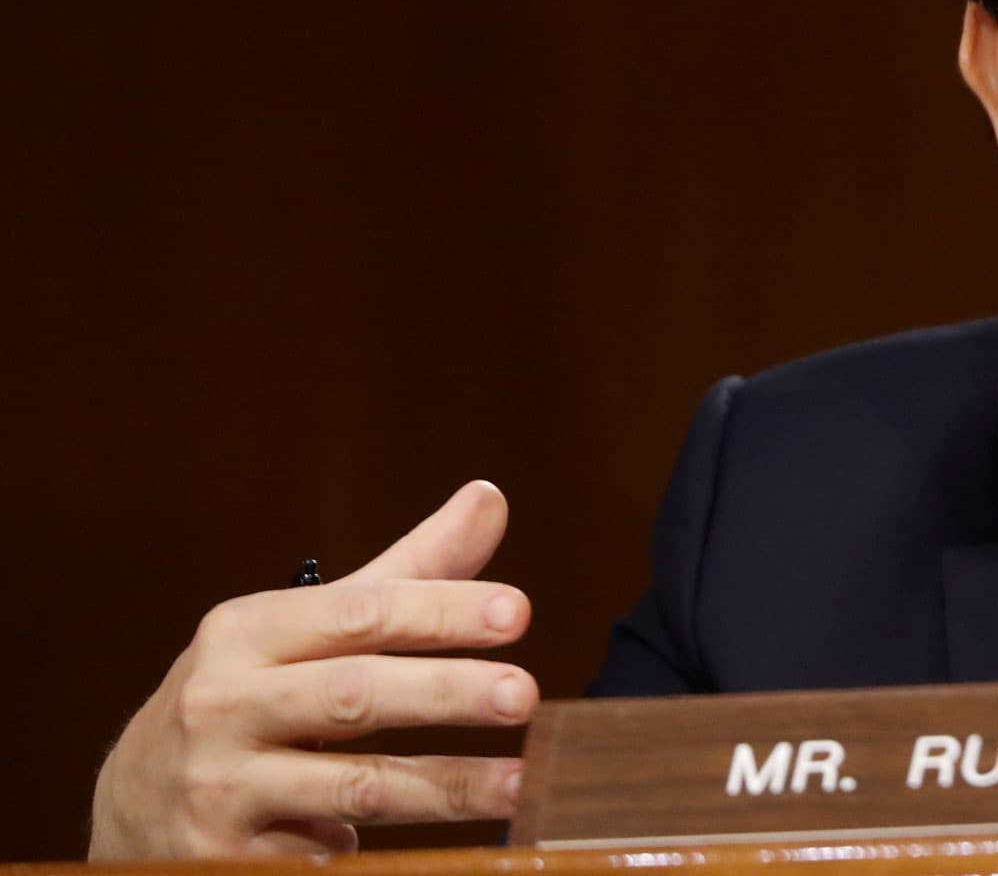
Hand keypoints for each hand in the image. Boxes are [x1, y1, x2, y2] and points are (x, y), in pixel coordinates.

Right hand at [90, 481, 538, 858]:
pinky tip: (436, 850)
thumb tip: (490, 497)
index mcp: (248, 633)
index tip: (517, 613)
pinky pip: (317, 855)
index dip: (439, 611)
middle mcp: (223, 705)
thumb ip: (404, 574)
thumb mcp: (305, 630)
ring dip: (444, 787)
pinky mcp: (220, 858)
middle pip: (354, 695)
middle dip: (444, 693)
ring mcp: (218, 787)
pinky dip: (372, 850)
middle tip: (526, 695)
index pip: (358, 611)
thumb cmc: (249, 696)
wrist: (132, 802)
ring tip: (520, 784)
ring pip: (351, 785)